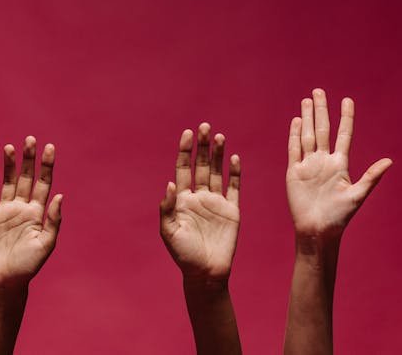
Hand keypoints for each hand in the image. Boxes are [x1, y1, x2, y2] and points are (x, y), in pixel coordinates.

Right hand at [0, 137, 62, 288]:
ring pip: (7, 181)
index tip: (49, 147)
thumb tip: (60, 195)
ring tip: (10, 147)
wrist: (5, 281)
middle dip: (28, 159)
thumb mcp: (46, 243)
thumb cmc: (29, 265)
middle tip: (30, 139)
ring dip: (9, 165)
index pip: (44, 183)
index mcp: (37, 212)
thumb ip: (53, 220)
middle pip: (26, 177)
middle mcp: (21, 207)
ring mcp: (4, 210)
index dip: (46, 165)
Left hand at [160, 123, 240, 281]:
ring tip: (218, 136)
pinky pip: (234, 187)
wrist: (206, 274)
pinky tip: (234, 158)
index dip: (185, 151)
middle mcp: (199, 197)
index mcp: (182, 199)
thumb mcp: (168, 232)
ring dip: (218, 154)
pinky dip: (234, 173)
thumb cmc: (183, 255)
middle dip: (202, 146)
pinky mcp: (232, 210)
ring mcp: (216, 202)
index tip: (187, 133)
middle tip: (204, 126)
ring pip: (218, 172)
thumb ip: (167, 208)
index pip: (183, 168)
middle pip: (201, 165)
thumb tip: (170, 183)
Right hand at [286, 89, 391, 238]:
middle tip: (319, 91)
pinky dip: (294, 135)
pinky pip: (294, 149)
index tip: (347, 100)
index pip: (344, 135)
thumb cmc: (339, 217)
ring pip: (307, 135)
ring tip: (307, 100)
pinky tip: (296, 121)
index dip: (345, 117)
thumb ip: (371, 177)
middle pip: (322, 129)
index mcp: (340, 164)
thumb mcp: (357, 195)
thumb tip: (390, 161)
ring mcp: (308, 165)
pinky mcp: (294, 172)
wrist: (317, 230)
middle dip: (321, 110)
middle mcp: (324, 161)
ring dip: (307, 118)